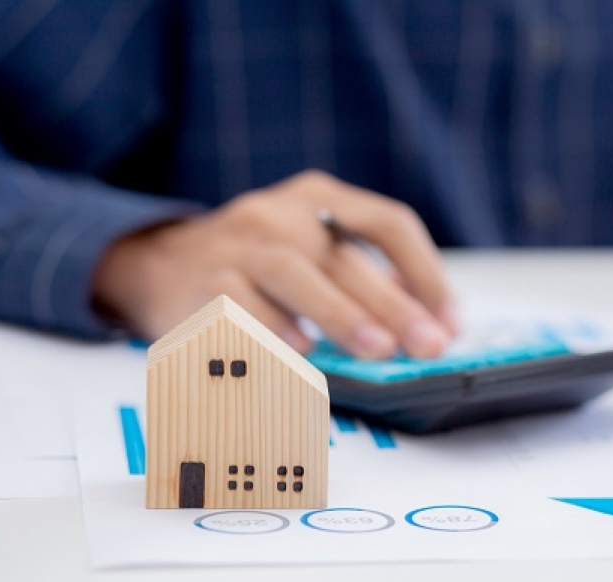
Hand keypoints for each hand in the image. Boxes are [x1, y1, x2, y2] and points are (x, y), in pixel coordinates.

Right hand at [92, 171, 457, 358]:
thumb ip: (360, 276)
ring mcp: (239, 242)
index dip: (425, 272)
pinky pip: (241, 303)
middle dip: (394, 304)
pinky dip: (274, 327)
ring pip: (295, 272)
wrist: (162, 261)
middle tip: (428, 346)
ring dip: (341, 313)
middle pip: (346, 256)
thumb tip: (424, 322)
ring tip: (380, 351)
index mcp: (320, 198)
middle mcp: (282, 212)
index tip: (450, 320)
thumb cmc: (258, 264)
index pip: (387, 223)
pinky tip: (303, 353)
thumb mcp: (311, 250)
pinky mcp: (204, 278)